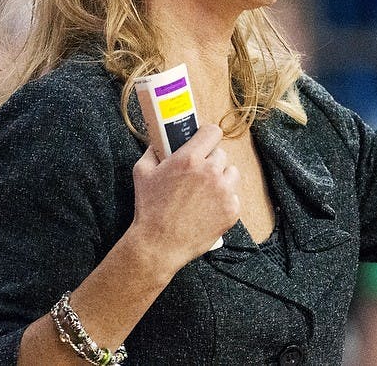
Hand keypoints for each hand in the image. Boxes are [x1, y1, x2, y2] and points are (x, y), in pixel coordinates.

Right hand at [130, 124, 239, 273]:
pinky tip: (208, 208)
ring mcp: (224, 192)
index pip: (212, 132)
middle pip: (221, 154)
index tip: (203, 141)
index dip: (207, 135)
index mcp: (190, 159)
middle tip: (198, 173)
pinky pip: (234, 196)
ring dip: (221, 178)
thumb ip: (152, 151)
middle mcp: (211, 172)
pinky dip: (224, 200)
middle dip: (210, 161)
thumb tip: (159, 141)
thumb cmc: (149, 208)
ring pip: (231, 173)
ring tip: (205, 191)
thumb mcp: (142, 172)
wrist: (159, 245)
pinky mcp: (232, 210)